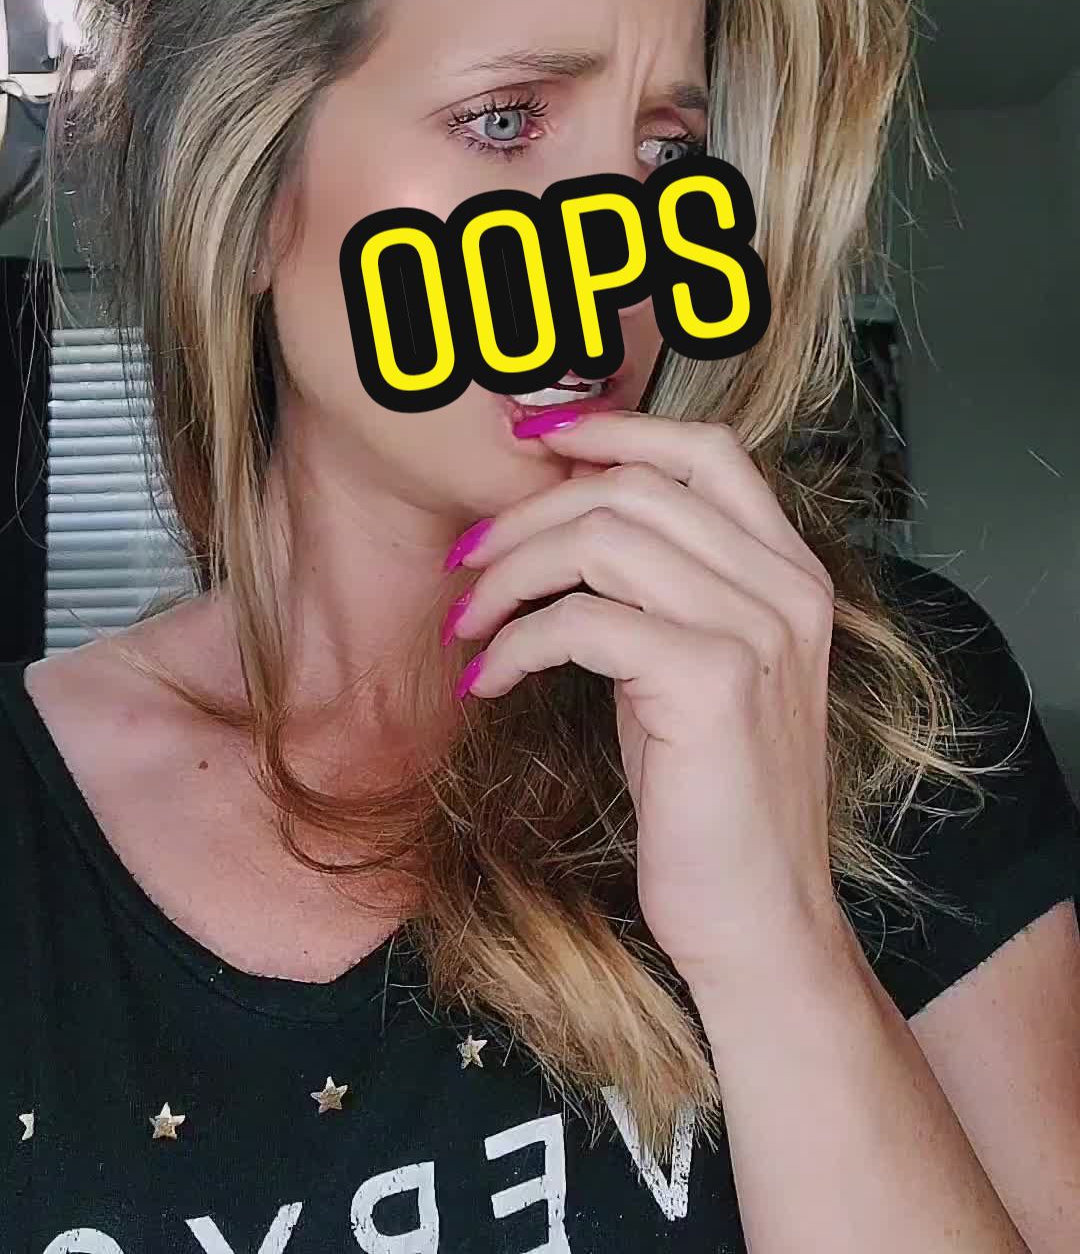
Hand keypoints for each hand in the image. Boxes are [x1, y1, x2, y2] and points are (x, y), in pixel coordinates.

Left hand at [441, 410, 844, 998]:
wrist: (759, 920)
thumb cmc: (711, 797)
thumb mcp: (693, 666)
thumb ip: (658, 587)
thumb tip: (561, 519)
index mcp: (789, 571)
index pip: (707, 448)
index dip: (613, 427)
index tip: (531, 444)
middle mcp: (785, 587)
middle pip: (632, 486)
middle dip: (529, 513)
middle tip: (468, 560)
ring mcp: (756, 630)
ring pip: (601, 539)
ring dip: (511, 574)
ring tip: (470, 622)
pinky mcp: (712, 682)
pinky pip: (582, 620)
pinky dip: (517, 642)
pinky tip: (492, 681)